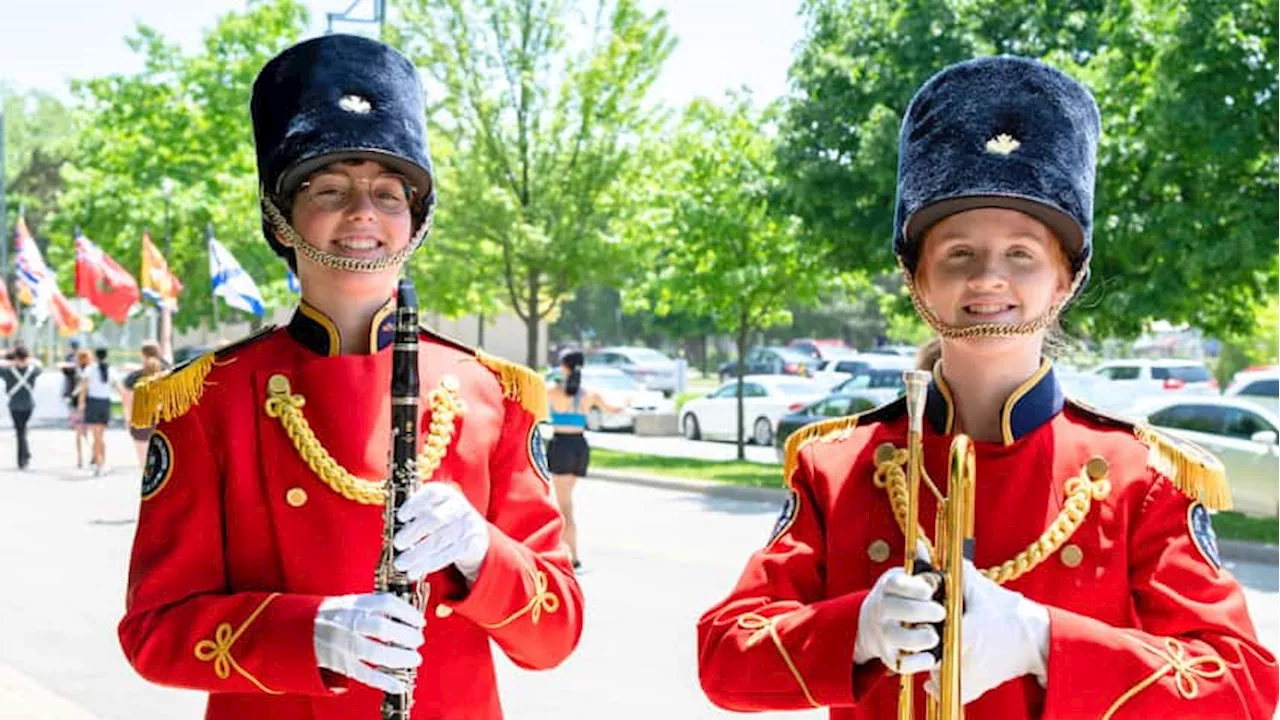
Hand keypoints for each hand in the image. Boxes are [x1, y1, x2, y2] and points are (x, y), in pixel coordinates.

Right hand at [313, 593, 424, 692]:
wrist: (306, 629)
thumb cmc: (339, 615)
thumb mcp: (356, 602)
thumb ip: (379, 607)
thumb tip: (411, 617)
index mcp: (357, 604)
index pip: (386, 604)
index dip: (407, 613)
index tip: (420, 622)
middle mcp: (350, 622)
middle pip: (382, 628)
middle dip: (406, 635)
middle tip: (418, 640)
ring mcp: (345, 644)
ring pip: (375, 653)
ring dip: (400, 658)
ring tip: (414, 658)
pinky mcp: (342, 664)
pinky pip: (365, 675)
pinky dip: (384, 681)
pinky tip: (399, 684)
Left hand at [393, 482, 489, 583]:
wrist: (474, 532)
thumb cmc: (443, 519)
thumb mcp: (431, 508)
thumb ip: (415, 513)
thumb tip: (390, 528)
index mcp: (445, 493)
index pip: (431, 493)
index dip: (415, 504)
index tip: (401, 517)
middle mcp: (458, 506)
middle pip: (435, 518)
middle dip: (413, 532)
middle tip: (398, 544)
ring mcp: (468, 524)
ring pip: (440, 540)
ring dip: (418, 554)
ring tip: (401, 564)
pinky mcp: (472, 543)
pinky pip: (449, 555)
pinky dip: (429, 564)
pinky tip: (416, 570)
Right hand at [853, 563, 945, 675]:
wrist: (870, 625)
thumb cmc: (897, 598)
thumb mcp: (902, 578)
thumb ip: (918, 566)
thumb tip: (924, 547)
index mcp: (888, 586)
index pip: (896, 584)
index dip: (914, 587)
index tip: (930, 590)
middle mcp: (882, 610)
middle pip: (901, 610)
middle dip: (924, 611)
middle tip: (941, 612)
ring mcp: (884, 634)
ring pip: (902, 638)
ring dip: (922, 637)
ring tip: (934, 635)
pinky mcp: (890, 657)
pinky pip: (905, 663)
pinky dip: (919, 661)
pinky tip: (931, 655)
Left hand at [925, 561, 1048, 704]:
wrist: (1035, 638)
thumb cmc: (1007, 610)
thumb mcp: (979, 587)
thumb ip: (951, 570)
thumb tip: (924, 549)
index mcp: (961, 632)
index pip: (923, 630)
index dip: (919, 623)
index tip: (920, 618)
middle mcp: (961, 658)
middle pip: (924, 651)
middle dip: (922, 642)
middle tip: (927, 631)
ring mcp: (966, 676)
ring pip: (931, 671)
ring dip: (930, 660)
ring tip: (940, 645)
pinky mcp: (971, 689)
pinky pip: (942, 688)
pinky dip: (940, 679)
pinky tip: (946, 662)